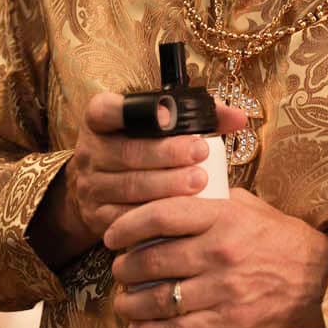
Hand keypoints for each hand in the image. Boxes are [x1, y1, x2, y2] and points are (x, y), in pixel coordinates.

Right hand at [32, 93, 249, 263]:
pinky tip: (180, 212)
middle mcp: (90, 151)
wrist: (100, 190)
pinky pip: (127, 218)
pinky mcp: (97, 216)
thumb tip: (237, 117)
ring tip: (199, 182)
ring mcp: (91, 186)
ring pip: (129, 186)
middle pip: (127, 152)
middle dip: (167, 154)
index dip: (132, 111)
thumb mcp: (155, 128)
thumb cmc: (140, 150)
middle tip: (201, 154)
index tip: (168, 116)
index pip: (105, 110)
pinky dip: (155, 215)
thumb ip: (197, 117)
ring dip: (166, 186)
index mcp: (100, 121)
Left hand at [106, 188, 327, 327]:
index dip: (127, 225)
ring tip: (124, 302)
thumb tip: (177, 194)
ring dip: (131, 304)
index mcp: (221, 217)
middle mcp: (219, 251)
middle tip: (119, 270)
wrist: (321, 279)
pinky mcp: (230, 320)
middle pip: (152, 260)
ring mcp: (224, 288)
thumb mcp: (250, 206)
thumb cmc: (283, 240)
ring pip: (160, 299)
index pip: (161, 215)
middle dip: (124, 268)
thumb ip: (213, 200)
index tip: (112, 234)